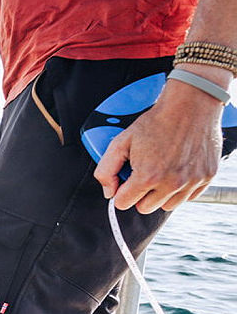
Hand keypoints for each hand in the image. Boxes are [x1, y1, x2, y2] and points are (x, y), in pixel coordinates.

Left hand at [94, 79, 223, 212]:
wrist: (190, 105)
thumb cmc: (156, 122)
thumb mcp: (120, 142)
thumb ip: (106, 170)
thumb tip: (109, 191)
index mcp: (148, 176)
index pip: (123, 203)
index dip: (121, 191)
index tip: (125, 181)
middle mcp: (171, 183)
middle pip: (144, 207)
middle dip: (139, 194)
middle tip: (143, 173)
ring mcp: (191, 181)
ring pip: (167, 205)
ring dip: (160, 193)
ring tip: (160, 171)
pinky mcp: (207, 177)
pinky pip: (188, 197)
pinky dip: (181, 189)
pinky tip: (176, 171)